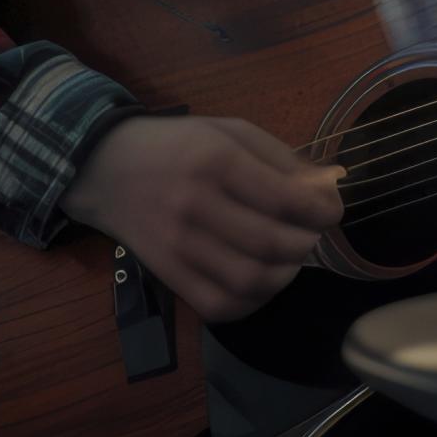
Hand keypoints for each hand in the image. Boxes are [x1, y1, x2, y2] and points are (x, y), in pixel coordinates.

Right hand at [58, 115, 345, 322]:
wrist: (106, 168)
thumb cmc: (178, 145)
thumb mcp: (230, 131)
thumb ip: (282, 159)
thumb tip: (329, 190)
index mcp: (216, 159)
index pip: (285, 199)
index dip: (322, 212)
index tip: (331, 212)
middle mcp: (196, 203)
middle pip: (272, 243)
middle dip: (307, 243)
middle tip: (309, 234)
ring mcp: (178, 244)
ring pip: (249, 280)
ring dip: (284, 275)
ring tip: (288, 258)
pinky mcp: (166, 273)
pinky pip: (218, 305)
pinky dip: (251, 302)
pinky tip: (260, 282)